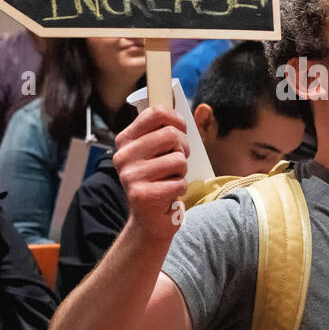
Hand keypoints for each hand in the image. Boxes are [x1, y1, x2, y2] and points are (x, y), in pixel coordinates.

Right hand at [112, 106, 190, 240]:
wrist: (149, 220)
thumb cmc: (160, 180)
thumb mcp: (163, 152)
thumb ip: (178, 129)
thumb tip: (205, 109)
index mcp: (126, 140)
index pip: (155, 113)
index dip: (175, 119)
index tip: (181, 130)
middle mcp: (123, 156)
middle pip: (170, 135)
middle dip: (183, 149)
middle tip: (177, 162)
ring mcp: (130, 175)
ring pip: (178, 160)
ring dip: (182, 172)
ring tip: (170, 180)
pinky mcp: (142, 195)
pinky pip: (179, 183)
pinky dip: (180, 189)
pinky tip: (168, 195)